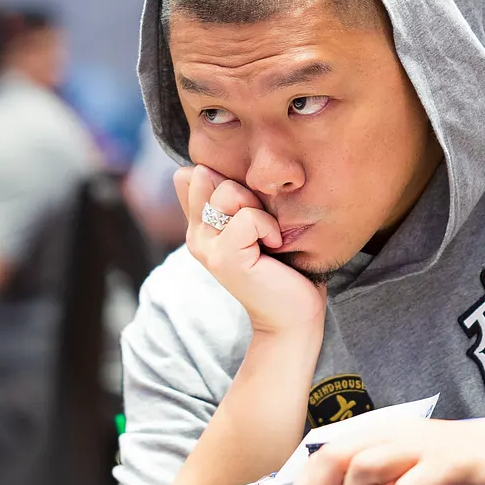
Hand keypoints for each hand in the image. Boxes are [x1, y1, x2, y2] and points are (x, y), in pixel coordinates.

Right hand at [177, 164, 325, 334]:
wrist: (291, 315)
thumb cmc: (280, 268)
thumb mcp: (252, 225)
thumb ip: (228, 202)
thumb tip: (194, 169)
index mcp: (198, 225)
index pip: (193, 175)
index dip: (225, 179)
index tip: (248, 209)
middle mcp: (195, 235)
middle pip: (207, 176)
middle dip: (242, 190)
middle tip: (260, 223)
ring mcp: (206, 248)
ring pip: (226, 194)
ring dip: (257, 208)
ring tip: (267, 235)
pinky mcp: (224, 258)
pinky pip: (248, 217)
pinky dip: (268, 227)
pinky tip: (274, 246)